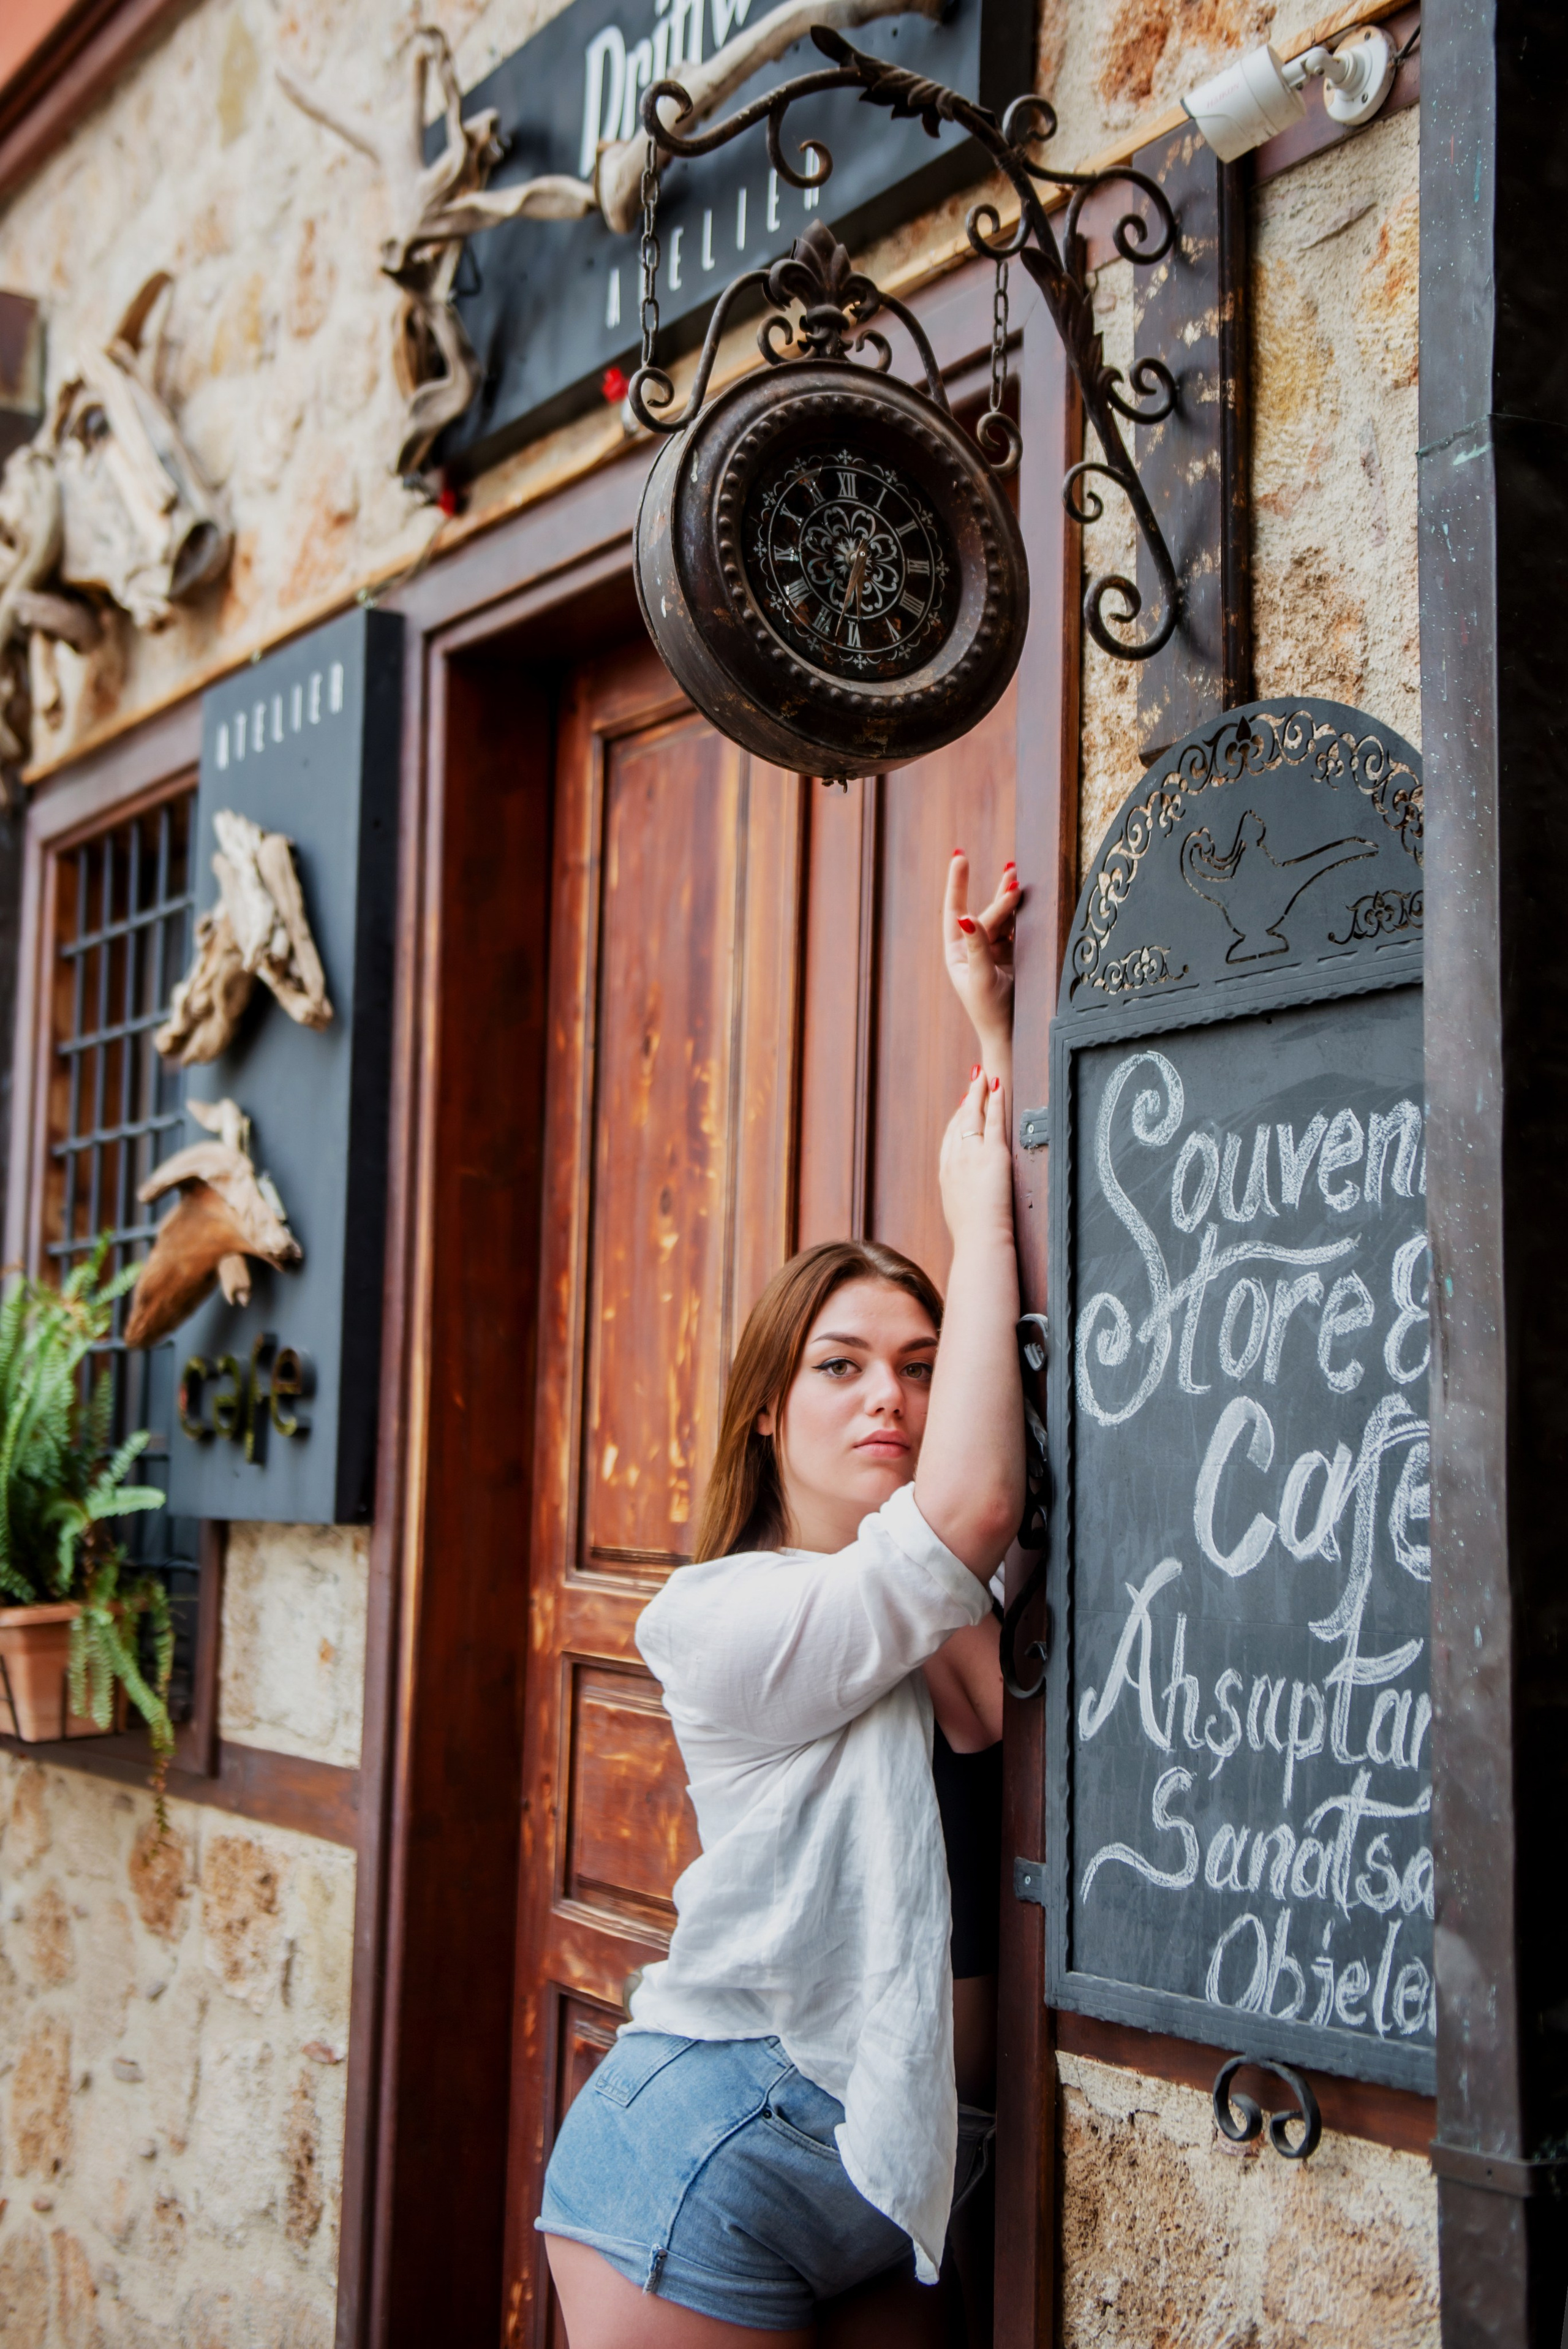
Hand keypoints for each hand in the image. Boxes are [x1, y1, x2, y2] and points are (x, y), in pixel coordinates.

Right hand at [939, 1067, 1012, 1250]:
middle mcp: (955, 1159)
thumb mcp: (961, 1211)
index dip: (957, 1119)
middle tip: (973, 1081)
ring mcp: (971, 1155)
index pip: (950, 1137)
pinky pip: (994, 1121)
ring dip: (979, 1093)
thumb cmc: (974, 1234)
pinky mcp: (992, 1155)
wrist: (979, 1240)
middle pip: (959, 1121)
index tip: (962, 1106)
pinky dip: (995, 1101)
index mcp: (946, 1173)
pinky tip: (998, 1087)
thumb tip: (967, 1197)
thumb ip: (963, 1196)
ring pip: (974, 1116)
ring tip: (984, 1075)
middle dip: (966, 1099)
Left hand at [944, 852, 1018, 1061]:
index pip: (955, 911)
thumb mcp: (981, 977)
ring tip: (1017, 878)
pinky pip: (1019, 929)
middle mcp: (974, 948)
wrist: (1012, 1034)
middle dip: (1000, 898)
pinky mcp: (1014, 955)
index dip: (958, 884)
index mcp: (957, 952)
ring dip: (1011, 900)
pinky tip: (1030, 901)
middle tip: (1014, 882)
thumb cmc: (991, 1011)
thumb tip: (964, 916)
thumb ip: (977, 945)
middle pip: (987, 913)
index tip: (960, 857)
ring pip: (1004, 918)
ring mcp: (995, 950)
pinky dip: (1025, 915)